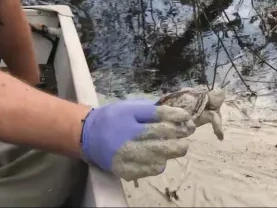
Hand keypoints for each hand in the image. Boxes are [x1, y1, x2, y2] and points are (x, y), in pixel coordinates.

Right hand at [80, 99, 195, 181]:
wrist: (88, 136)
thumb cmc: (113, 118)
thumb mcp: (129, 107)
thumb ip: (150, 110)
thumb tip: (177, 112)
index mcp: (128, 115)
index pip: (157, 114)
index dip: (175, 115)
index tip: (186, 116)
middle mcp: (127, 134)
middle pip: (160, 134)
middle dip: (179, 134)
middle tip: (188, 132)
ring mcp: (126, 153)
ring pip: (159, 154)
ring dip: (173, 150)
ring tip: (180, 147)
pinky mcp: (125, 169)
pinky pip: (150, 169)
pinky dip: (160, 163)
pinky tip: (161, 158)